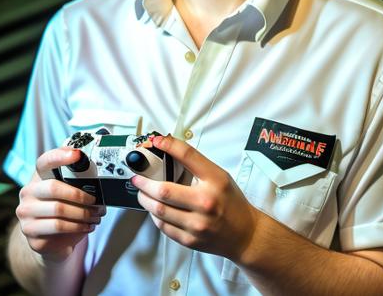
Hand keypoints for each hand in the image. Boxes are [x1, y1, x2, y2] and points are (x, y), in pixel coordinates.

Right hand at [16, 147, 105, 261]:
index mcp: (38, 176)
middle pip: (54, 188)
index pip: (45, 161)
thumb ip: (76, 179)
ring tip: (95, 216)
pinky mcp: (30, 231)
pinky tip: (86, 226)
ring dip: (83, 214)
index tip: (77, 154)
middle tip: (96, 202)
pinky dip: (77, 227)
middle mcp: (28, 192)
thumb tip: (98, 176)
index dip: (59, 156)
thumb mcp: (68, 191)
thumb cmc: (63, 207)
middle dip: (80, 195)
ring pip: (58, 210)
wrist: (49, 237)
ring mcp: (26, 213)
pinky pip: (58, 227)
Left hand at [132, 135, 259, 262]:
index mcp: (215, 181)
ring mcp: (197, 224)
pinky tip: (154, 208)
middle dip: (145, 182)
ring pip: (159, 210)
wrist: (245, 234)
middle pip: (164, 190)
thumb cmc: (231, 202)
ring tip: (142, 192)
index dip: (168, 145)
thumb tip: (169, 151)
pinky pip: (163, 226)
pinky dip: (155, 215)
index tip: (156, 141)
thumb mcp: (219, 176)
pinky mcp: (190, 240)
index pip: (188, 156)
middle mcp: (206, 203)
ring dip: (145, 199)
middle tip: (138, 177)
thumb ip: (196, 165)